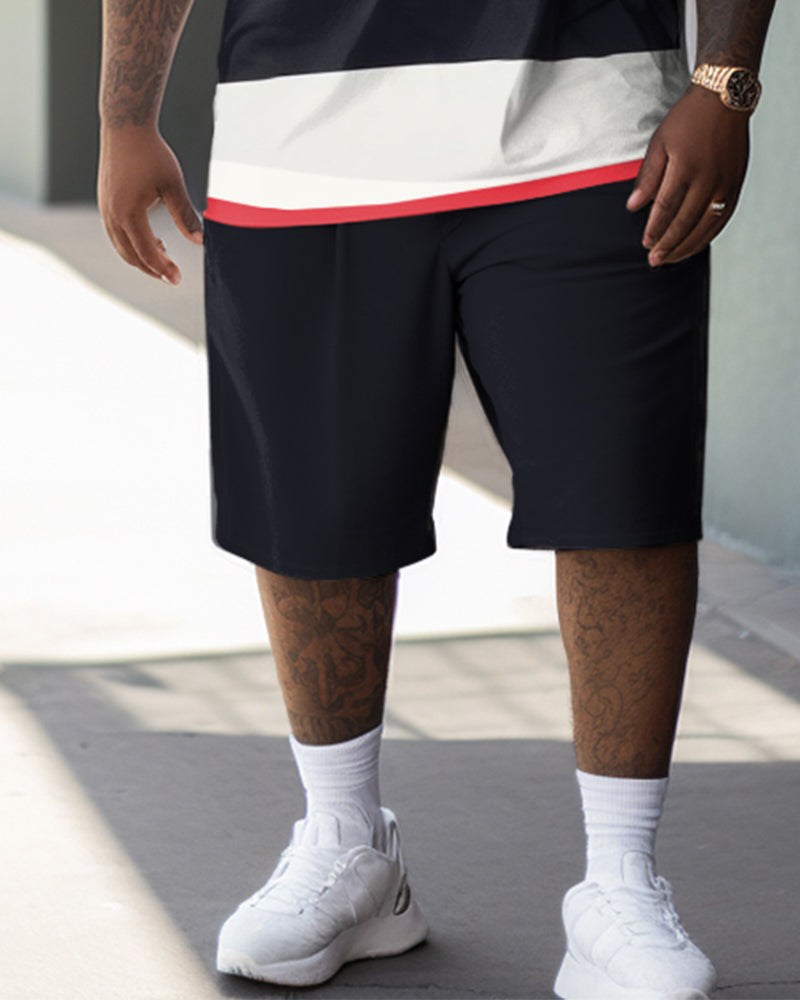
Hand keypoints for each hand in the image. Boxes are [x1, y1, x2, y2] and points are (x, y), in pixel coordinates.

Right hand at [97, 125, 203, 284]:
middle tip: (171, 275)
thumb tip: (199, 240)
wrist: (125, 127)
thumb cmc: (150, 152)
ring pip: (121, 247)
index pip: (147, 253)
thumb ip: (185, 215)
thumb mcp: (174, 185)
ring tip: (164, 256)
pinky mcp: (105, 202)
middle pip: (131, 256)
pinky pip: (116, 234)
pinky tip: (151, 239)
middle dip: (152, 269)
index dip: (163, 270)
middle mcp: (112, 215)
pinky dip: (131, 244)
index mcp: (129, 213)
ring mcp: (105, 209)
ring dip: (141, 258)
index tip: (177, 279)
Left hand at [626, 86, 749, 267]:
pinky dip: (707, 235)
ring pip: (706, 225)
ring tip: (670, 258)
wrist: (724, 99)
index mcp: (686, 167)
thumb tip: (633, 206)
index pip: (666, 208)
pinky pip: (722, 218)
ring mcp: (725, 183)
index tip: (645, 243)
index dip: (654, 229)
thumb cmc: (688, 119)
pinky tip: (694, 245)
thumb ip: (647, 176)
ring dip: (687, 246)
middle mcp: (708, 178)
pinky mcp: (736, 184)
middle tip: (654, 259)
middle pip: (685, 222)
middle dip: (668, 244)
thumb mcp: (660, 142)